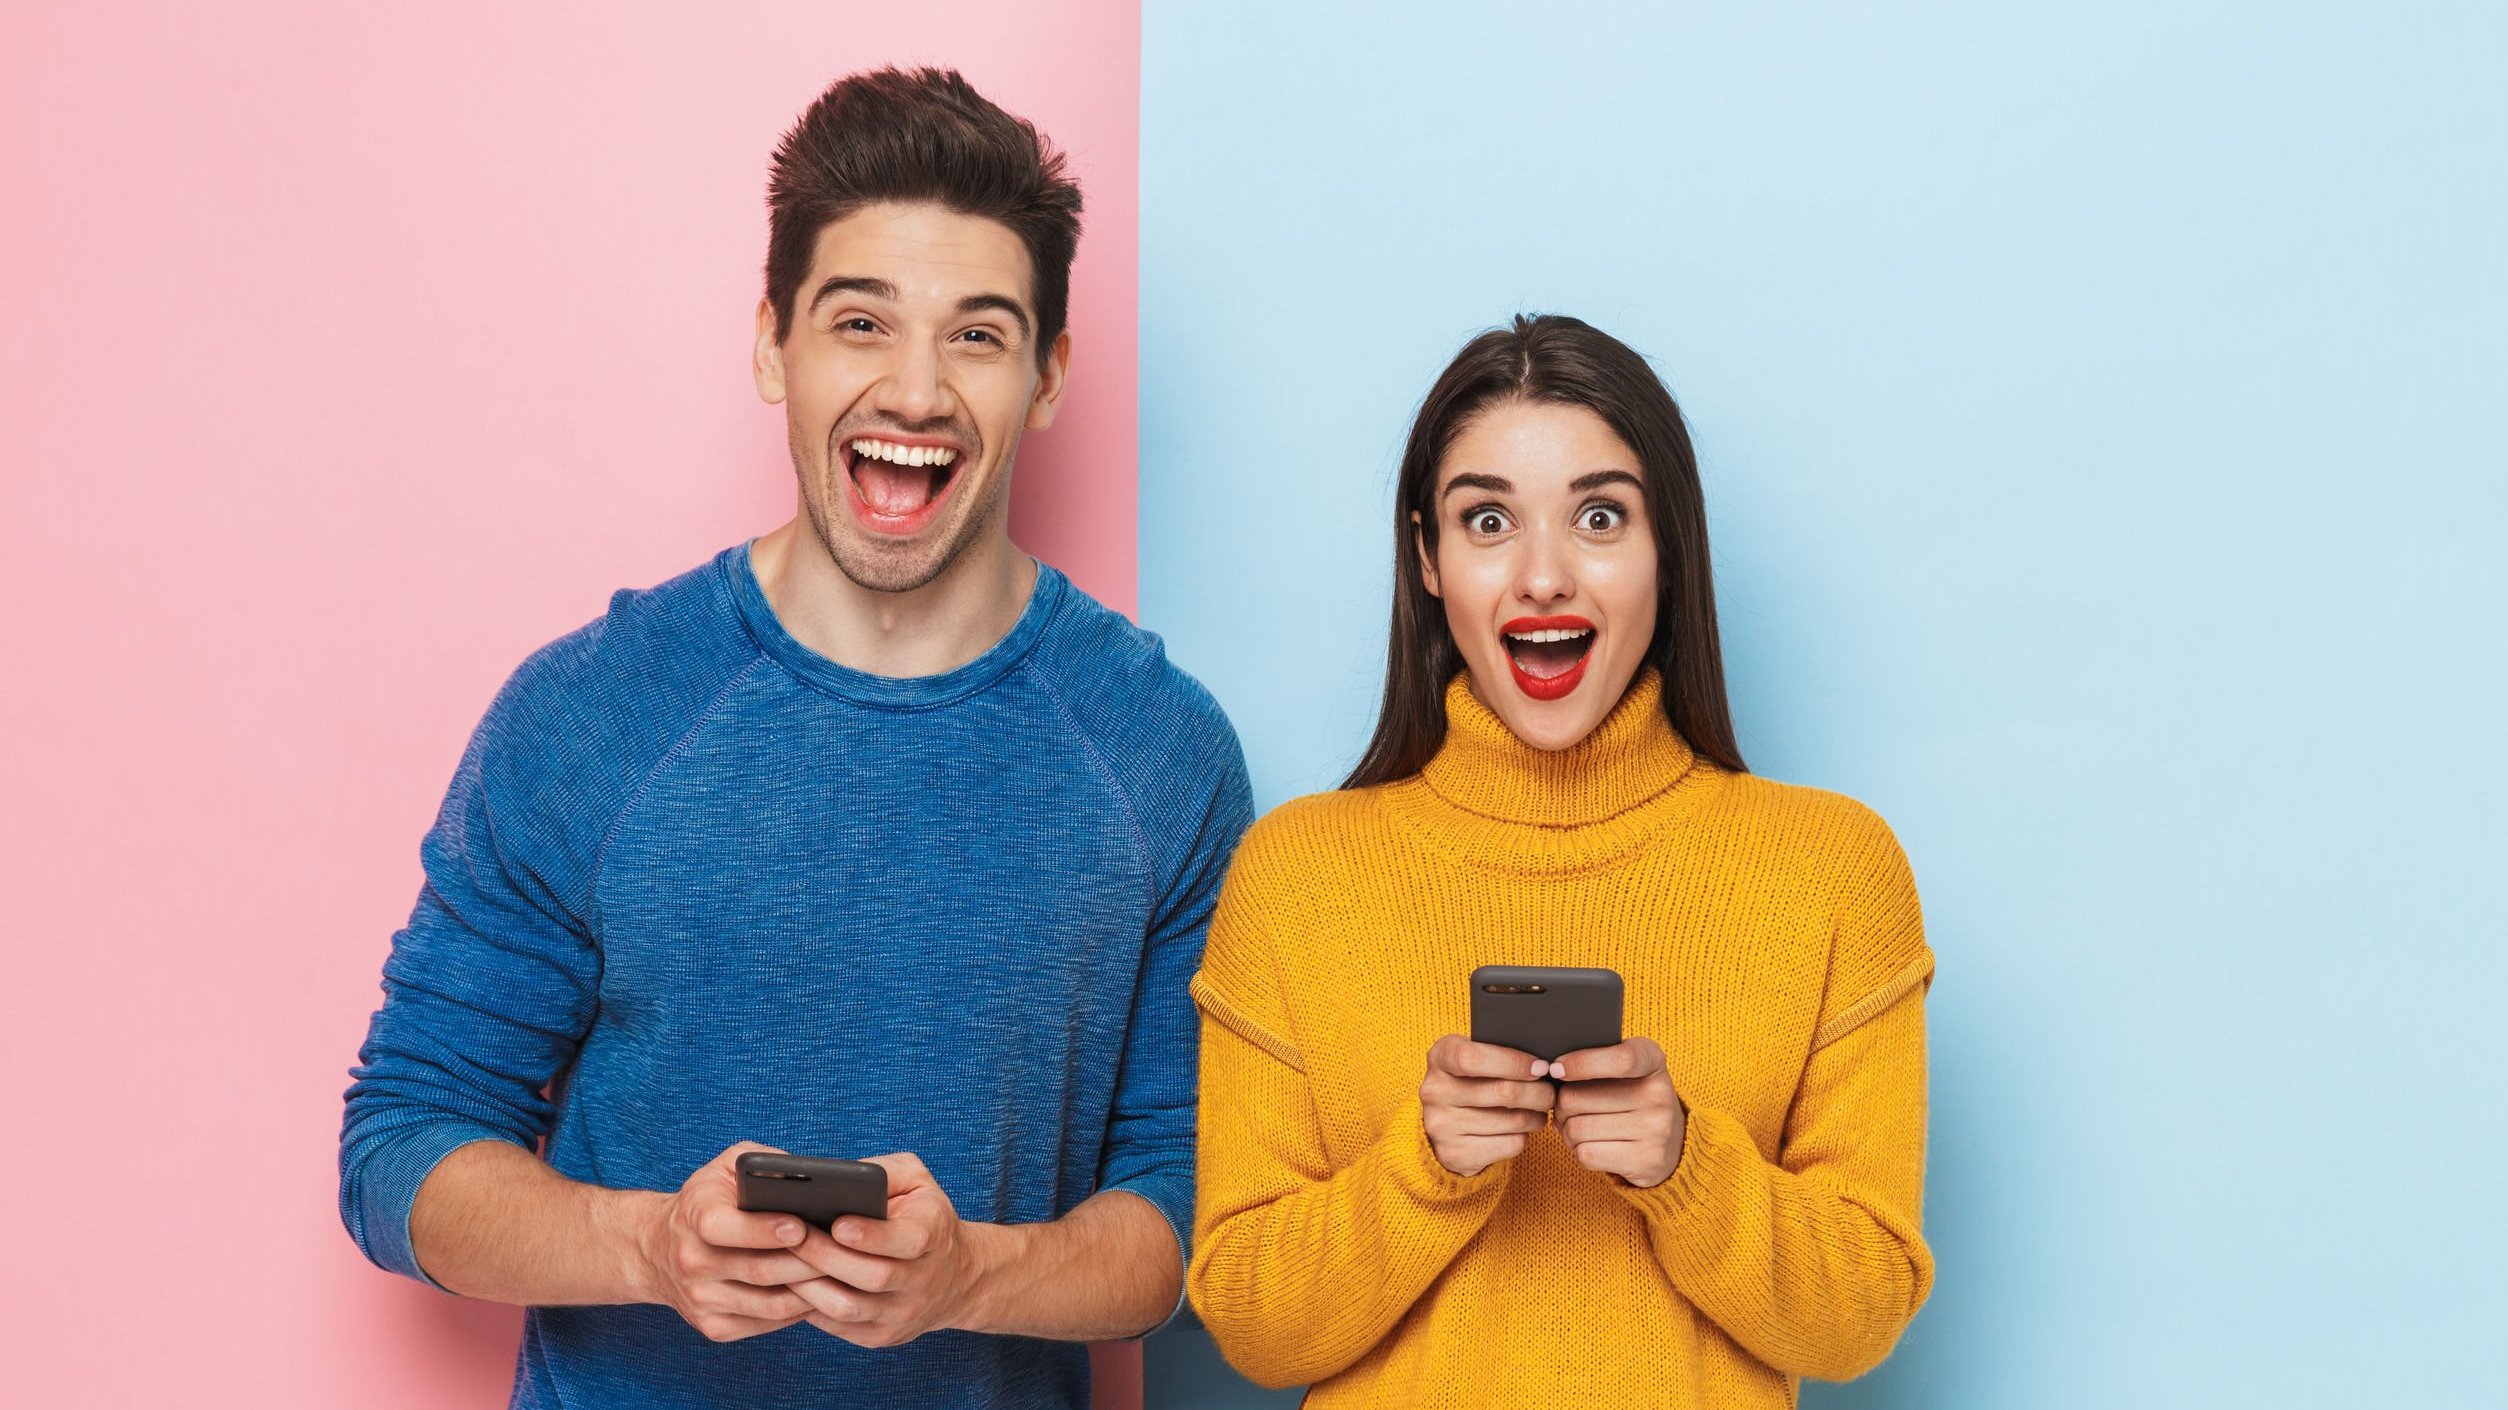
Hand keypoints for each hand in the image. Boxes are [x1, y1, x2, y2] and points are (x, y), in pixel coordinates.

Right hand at [631, 1141, 845, 1342]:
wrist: (658, 1248)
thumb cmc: (708, 1199)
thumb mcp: (725, 1167)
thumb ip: (761, 1163)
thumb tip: (807, 1175)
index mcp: (694, 1217)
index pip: (725, 1227)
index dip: (764, 1230)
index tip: (800, 1226)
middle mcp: (692, 1261)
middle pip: (758, 1270)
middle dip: (805, 1261)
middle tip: (842, 1252)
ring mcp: (701, 1299)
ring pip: (769, 1303)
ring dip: (810, 1290)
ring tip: (840, 1273)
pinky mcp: (713, 1326)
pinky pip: (766, 1324)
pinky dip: (798, 1311)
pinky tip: (819, 1292)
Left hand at [787, 1152, 983, 1347]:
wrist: (955, 1278)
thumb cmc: (924, 1218)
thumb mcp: (918, 1182)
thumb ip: (886, 1172)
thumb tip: (837, 1176)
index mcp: (935, 1235)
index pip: (909, 1240)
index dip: (872, 1235)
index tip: (837, 1223)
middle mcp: (923, 1280)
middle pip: (873, 1277)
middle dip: (826, 1256)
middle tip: (790, 1237)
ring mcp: (902, 1314)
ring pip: (849, 1308)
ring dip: (809, 1286)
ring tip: (782, 1262)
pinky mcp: (881, 1336)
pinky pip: (837, 1326)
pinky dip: (810, 1306)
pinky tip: (790, 1285)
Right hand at [1419, 1034, 1555, 1176]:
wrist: (1444, 1123)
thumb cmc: (1471, 1080)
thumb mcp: (1474, 1056)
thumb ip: (1498, 1052)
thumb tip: (1542, 1062)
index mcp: (1439, 1058)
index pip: (1472, 1058)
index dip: (1512, 1062)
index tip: (1540, 1067)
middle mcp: (1435, 1092)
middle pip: (1503, 1092)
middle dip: (1538, 1092)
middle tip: (1550, 1092)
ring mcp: (1442, 1126)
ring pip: (1512, 1121)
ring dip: (1536, 1116)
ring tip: (1540, 1110)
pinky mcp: (1456, 1154)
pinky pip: (1510, 1144)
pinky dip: (1525, 1136)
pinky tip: (1523, 1128)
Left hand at [1552, 1038, 1686, 1187]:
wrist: (1674, 1141)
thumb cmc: (1632, 1096)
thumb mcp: (1627, 1069)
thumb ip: (1596, 1060)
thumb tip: (1553, 1074)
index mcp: (1652, 1060)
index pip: (1620, 1059)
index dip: (1581, 1063)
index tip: (1557, 1070)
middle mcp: (1660, 1094)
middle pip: (1576, 1098)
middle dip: (1561, 1106)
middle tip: (1567, 1109)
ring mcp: (1657, 1130)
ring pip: (1576, 1129)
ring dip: (1567, 1131)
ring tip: (1579, 1127)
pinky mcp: (1647, 1160)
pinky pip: (1586, 1155)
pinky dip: (1578, 1151)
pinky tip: (1591, 1145)